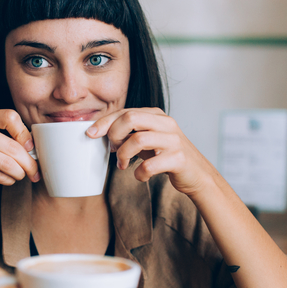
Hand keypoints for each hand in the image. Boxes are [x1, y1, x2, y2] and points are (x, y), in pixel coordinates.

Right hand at [0, 110, 39, 193]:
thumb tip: (29, 147)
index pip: (10, 117)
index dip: (25, 133)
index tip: (30, 147)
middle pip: (13, 147)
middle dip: (29, 162)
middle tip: (35, 171)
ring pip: (8, 163)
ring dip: (20, 173)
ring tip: (22, 176)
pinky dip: (7, 179)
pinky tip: (8, 179)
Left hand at [87, 108, 216, 196]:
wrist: (196, 174)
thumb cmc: (166, 156)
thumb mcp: (148, 139)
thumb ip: (129, 132)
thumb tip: (99, 132)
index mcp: (157, 115)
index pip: (125, 111)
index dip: (104, 122)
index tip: (90, 134)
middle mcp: (166, 124)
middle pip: (130, 118)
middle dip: (114, 135)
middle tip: (112, 150)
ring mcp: (174, 140)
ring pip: (138, 140)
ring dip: (123, 155)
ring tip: (122, 165)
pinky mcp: (179, 159)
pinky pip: (149, 165)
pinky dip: (139, 173)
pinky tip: (140, 176)